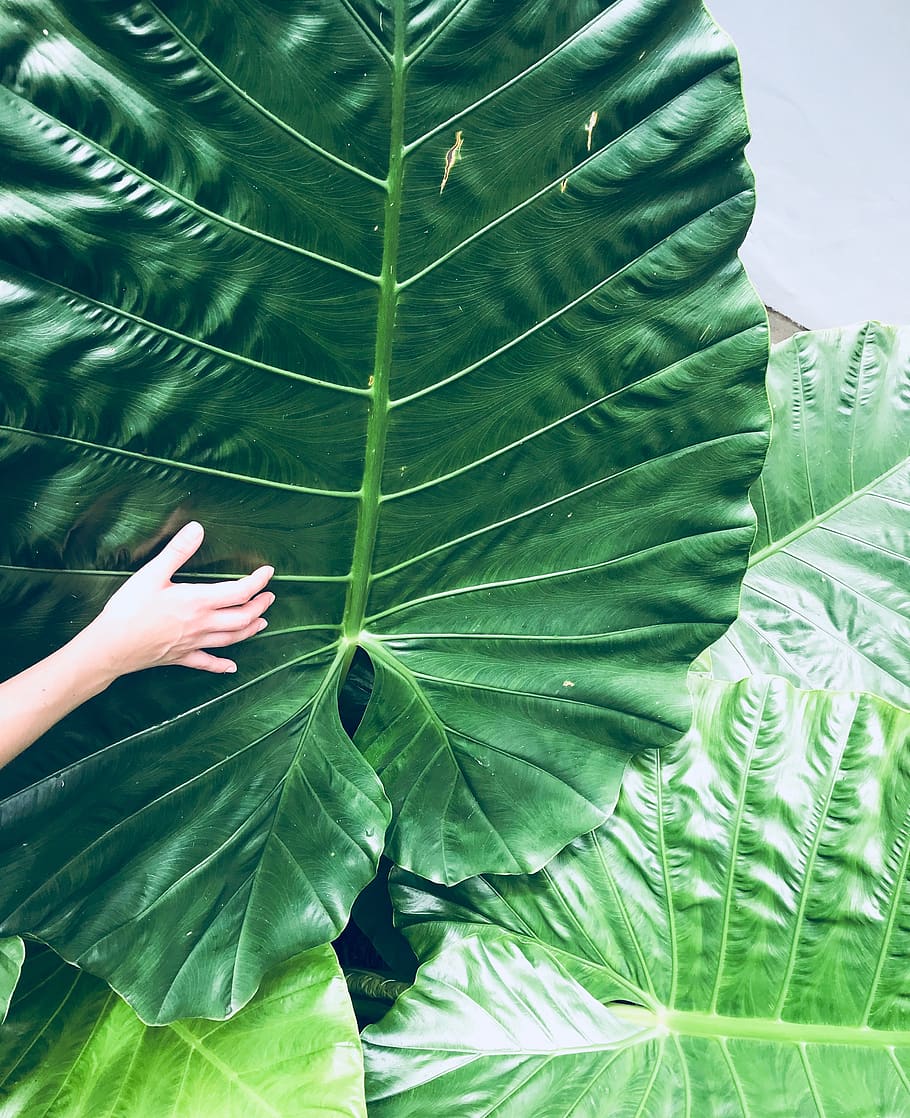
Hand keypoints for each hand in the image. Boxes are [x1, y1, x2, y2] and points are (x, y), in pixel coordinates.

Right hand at [82, 522, 274, 676]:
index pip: (240, 591)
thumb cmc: (128, 609)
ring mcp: (194, 643)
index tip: (268, 572)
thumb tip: (198, 528)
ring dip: (250, 630)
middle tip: (270, 596)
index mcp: (198, 601)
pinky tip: (232, 667)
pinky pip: (207, 663)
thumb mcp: (152, 574)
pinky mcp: (181, 657)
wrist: (111, 647)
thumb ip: (177, 551)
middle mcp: (202, 624)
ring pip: (232, 639)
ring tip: (262, 622)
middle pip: (242, 617)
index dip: (258, 581)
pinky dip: (222, 665)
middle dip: (260, 606)